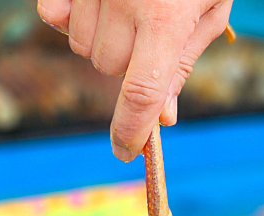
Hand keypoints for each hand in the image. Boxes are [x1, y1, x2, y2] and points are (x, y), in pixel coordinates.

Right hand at [38, 0, 232, 160]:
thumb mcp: (210, 7)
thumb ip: (183, 61)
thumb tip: (161, 118)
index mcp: (166, 17)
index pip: (141, 93)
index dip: (131, 130)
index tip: (126, 152)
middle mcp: (123, 1)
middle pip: (109, 68)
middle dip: (129, 62)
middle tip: (152, 29)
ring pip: (82, 44)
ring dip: (103, 37)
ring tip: (131, 3)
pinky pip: (54, 15)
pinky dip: (70, 16)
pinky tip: (97, 1)